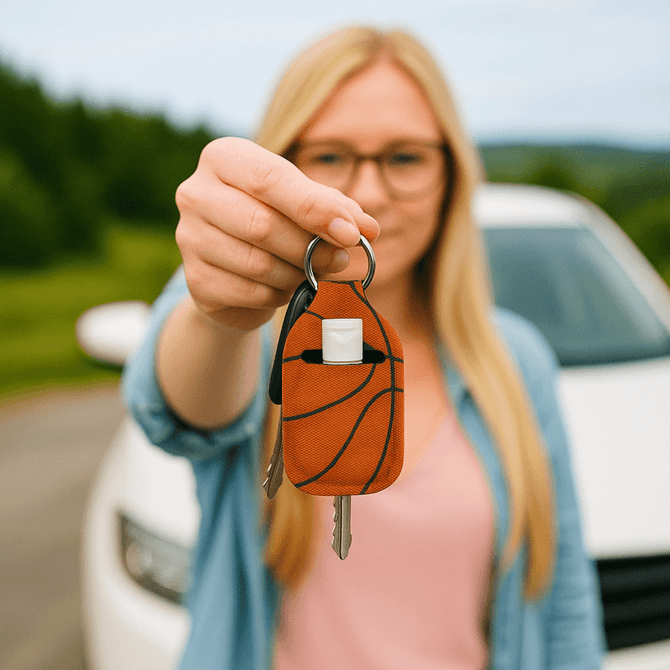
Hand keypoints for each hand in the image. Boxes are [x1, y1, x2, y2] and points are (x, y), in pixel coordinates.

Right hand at [175, 137, 379, 330]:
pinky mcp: (195, 280)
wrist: (235, 267)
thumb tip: (368, 228)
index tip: (353, 233)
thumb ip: (336, 209)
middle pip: (262, 225)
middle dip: (311, 247)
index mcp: (224, 158)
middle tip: (342, 259)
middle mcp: (195, 193)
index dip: (316, 208)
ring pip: (256, 263)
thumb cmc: (275, 221)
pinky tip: (286, 287)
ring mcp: (188, 238)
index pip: (270, 179)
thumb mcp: (305, 204)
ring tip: (314, 272)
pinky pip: (249, 292)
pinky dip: (278, 295)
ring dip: (297, 274)